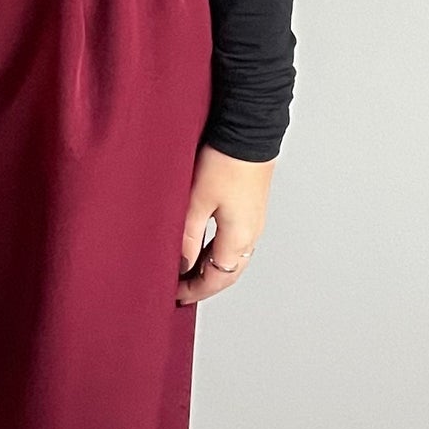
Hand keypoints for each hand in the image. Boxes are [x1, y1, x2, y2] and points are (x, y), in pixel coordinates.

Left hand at [177, 143, 274, 303]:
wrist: (249, 131)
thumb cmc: (224, 162)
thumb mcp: (197, 202)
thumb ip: (188, 237)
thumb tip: (181, 266)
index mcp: (238, 239)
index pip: (215, 279)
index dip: (194, 291)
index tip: (175, 296)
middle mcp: (251, 236)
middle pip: (227, 274)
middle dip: (204, 285)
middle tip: (180, 290)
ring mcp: (254, 223)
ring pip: (232, 259)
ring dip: (211, 270)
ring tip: (187, 272)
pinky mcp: (251, 209)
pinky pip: (235, 243)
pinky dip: (218, 254)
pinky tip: (202, 247)